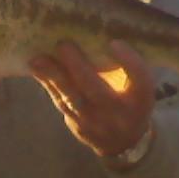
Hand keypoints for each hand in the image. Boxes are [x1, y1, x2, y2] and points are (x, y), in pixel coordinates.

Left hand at [30, 40, 154, 157]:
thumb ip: (126, 66)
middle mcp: (120, 115)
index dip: (129, 61)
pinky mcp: (78, 126)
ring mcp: (97, 124)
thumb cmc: (131, 101)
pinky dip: (48, 84)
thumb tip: (99, 36)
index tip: (114, 43)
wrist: (123, 141)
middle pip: (98, 91)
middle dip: (78, 67)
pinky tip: (37, 68)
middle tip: (63, 45)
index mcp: (141, 100)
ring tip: (38, 59)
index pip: (140, 81)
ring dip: (54, 77)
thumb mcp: (138, 85)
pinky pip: (61, 103)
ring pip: (72, 99)